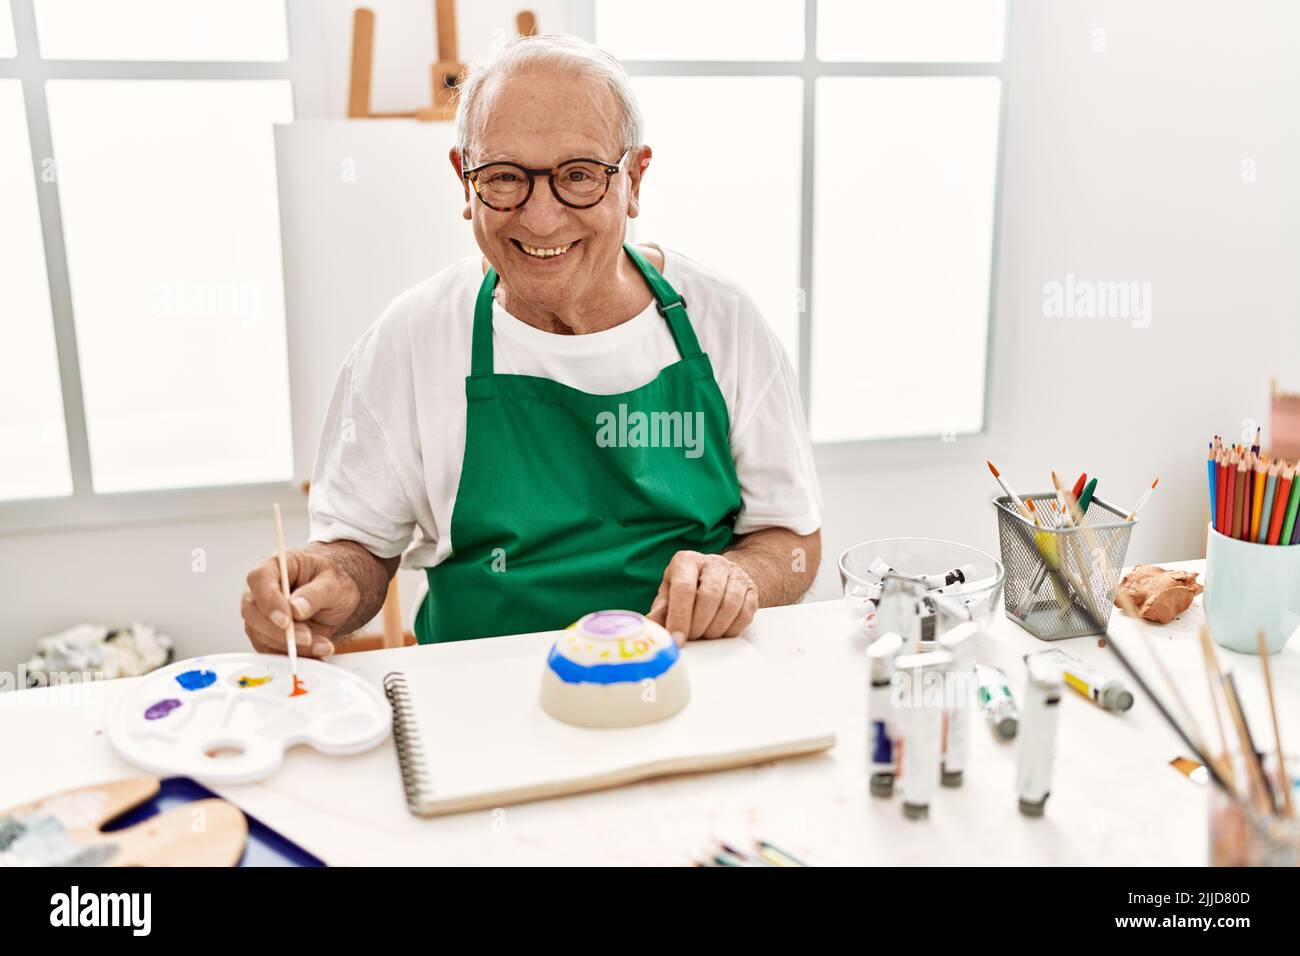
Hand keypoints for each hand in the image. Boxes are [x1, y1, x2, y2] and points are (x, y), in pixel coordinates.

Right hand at [241, 549, 360, 657]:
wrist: (336, 599)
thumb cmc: (332, 583)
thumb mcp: (334, 584)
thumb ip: (316, 593)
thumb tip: (296, 609)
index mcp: (277, 565)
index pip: (260, 578)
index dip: (268, 601)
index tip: (286, 620)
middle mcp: (262, 589)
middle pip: (253, 611)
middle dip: (279, 631)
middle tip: (307, 638)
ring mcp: (260, 613)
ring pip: (260, 635)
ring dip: (290, 647)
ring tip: (323, 645)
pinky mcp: (265, 634)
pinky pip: (270, 650)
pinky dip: (291, 656)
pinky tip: (314, 654)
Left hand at [646, 550, 758, 643]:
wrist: (720, 576)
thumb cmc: (688, 587)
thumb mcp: (669, 592)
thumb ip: (662, 609)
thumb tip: (653, 626)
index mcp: (687, 561)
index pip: (683, 588)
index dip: (679, 617)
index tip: (677, 639)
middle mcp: (713, 563)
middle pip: (709, 596)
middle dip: (698, 625)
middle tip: (691, 639)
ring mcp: (735, 574)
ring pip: (729, 605)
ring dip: (715, 629)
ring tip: (705, 636)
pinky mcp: (751, 589)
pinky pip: (745, 613)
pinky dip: (732, 629)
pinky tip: (720, 633)